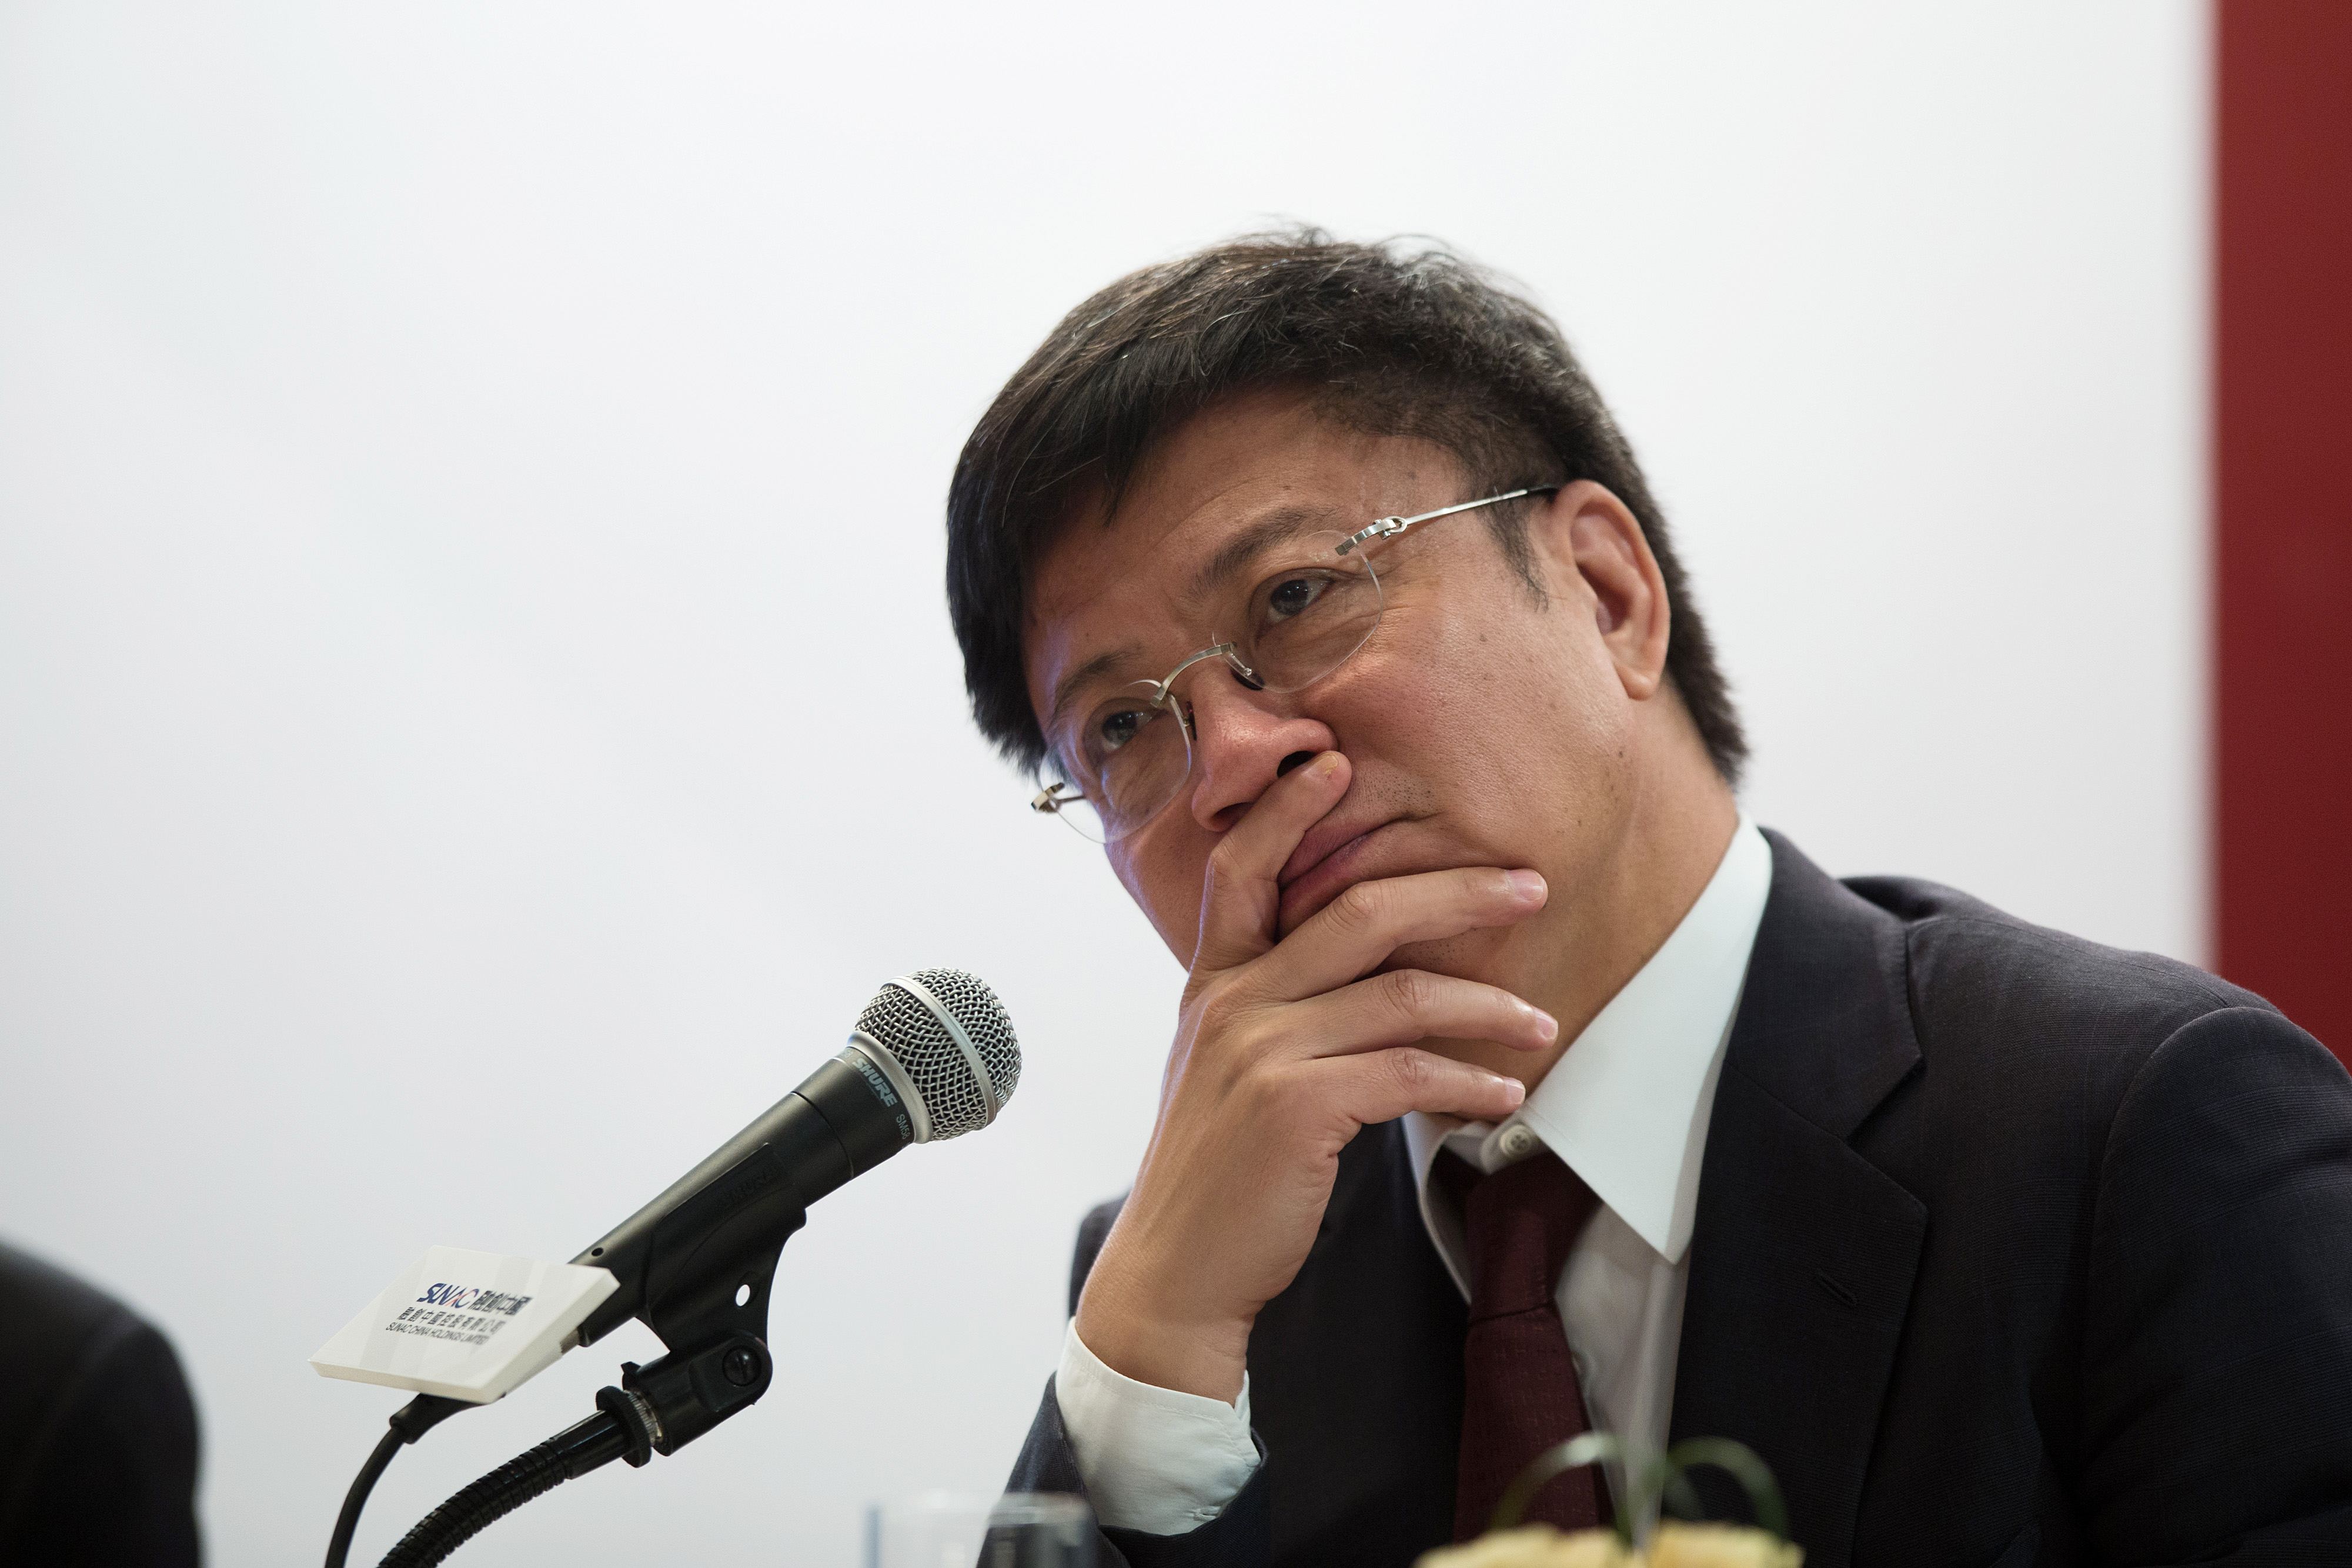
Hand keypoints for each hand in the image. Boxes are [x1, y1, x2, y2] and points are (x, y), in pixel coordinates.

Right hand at [1073, 750, 1554, 1401]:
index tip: (1338, 762)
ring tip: (1540, 1019)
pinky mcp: (1299, 1106)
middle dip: (1455, 888)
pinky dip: (1469, 1082)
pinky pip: (1410, 1072)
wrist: (1178, 1268)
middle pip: (1357, 909)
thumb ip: (1274, 1009)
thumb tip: (1368, 977)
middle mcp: (1233, 1002)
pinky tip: (1503, 1096)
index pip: (1243, 869)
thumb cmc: (1217, 1170)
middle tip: (1528, 882)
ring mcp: (1262, 1051)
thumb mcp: (1224, 1068)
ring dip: (1488, 1003)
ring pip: (1402, 994)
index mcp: (1212, 983)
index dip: (1288, 810)